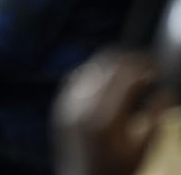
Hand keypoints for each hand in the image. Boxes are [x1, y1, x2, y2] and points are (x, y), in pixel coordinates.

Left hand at [53, 49, 168, 174]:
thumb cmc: (116, 168)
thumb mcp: (141, 148)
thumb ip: (154, 117)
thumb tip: (165, 90)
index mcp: (103, 116)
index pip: (123, 74)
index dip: (142, 64)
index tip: (156, 66)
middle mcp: (80, 104)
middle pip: (105, 65)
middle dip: (128, 60)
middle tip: (146, 64)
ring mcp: (65, 102)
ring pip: (89, 68)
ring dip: (111, 64)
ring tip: (130, 71)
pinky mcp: (58, 104)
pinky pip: (76, 78)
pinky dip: (94, 72)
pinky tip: (107, 79)